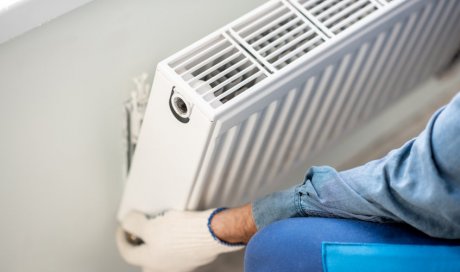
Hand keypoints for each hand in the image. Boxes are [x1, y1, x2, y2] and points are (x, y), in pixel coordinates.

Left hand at [116, 209, 242, 271]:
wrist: (211, 233)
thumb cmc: (183, 233)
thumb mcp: (150, 225)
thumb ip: (134, 224)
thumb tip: (127, 222)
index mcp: (149, 262)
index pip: (127, 252)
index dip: (121, 237)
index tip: (124, 226)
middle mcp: (163, 268)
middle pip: (144, 257)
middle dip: (140, 243)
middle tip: (140, 229)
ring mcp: (179, 265)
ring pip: (162, 254)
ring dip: (157, 241)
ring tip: (159, 226)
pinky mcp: (194, 258)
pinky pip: (178, 250)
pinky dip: (174, 241)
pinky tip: (178, 230)